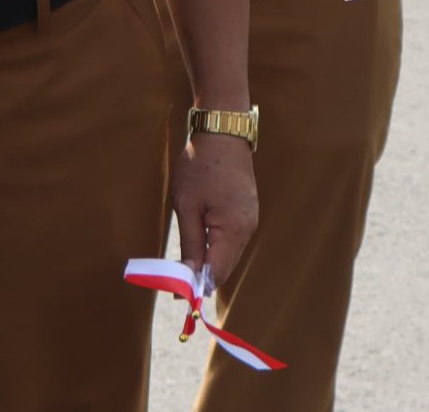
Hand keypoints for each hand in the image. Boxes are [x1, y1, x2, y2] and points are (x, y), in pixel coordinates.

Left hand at [169, 129, 257, 286]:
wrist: (223, 133)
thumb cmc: (200, 165)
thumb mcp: (186, 205)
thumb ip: (190, 244)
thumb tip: (187, 276)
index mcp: (232, 229)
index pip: (217, 272)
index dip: (198, 286)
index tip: (177, 294)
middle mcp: (248, 229)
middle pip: (226, 267)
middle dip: (204, 278)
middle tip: (177, 281)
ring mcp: (251, 221)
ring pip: (230, 256)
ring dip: (211, 263)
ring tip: (186, 266)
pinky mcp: (249, 213)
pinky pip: (234, 241)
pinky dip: (219, 249)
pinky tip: (202, 246)